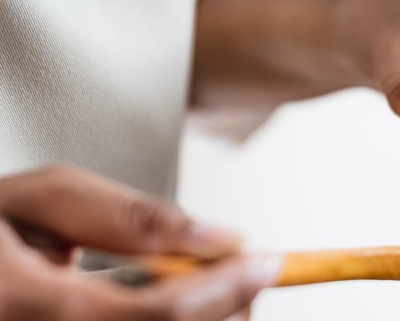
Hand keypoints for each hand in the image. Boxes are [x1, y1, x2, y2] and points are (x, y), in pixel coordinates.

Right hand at [0, 166, 280, 320]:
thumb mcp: (43, 198)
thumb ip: (130, 218)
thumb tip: (218, 238)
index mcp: (25, 307)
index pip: (158, 315)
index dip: (225, 290)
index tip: (267, 262)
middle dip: (226, 310)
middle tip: (244, 274)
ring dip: (206, 320)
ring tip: (204, 283)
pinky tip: (172, 302)